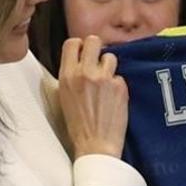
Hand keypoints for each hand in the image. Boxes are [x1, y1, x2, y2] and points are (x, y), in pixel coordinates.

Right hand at [57, 36, 128, 158]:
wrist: (95, 145)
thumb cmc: (77, 125)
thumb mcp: (64, 97)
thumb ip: (71, 76)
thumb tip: (78, 60)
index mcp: (67, 76)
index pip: (72, 42)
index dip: (79, 46)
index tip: (82, 53)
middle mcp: (85, 73)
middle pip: (94, 40)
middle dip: (96, 49)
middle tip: (97, 61)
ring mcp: (105, 79)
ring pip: (110, 57)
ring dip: (109, 67)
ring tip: (106, 83)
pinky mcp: (121, 86)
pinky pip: (120, 77)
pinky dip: (117, 85)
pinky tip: (113, 99)